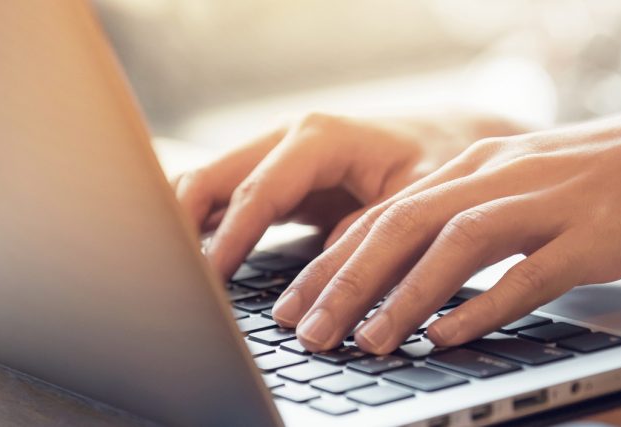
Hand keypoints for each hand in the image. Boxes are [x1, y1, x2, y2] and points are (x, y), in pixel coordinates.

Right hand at [171, 109, 524, 278]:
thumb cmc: (439, 167)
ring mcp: (276, 159)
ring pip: (207, 187)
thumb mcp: (415, 201)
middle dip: (182, 225)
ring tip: (168, 277)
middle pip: (211, 178)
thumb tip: (324, 282)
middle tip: (168, 278)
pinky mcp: (275, 184)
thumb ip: (369, 234)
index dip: (231, 237)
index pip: (257, 191)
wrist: (452, 144)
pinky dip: (203, 231)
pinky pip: (223, 203)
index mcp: (318, 138)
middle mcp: (287, 141)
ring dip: (184, 227)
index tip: (209, 279)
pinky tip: (190, 269)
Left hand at [277, 105, 620, 352]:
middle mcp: (501, 176)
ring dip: (403, 295)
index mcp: (478, 163)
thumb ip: (471, 216)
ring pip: (454, 245)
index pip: (386, 211)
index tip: (294, 304)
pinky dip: (481, 307)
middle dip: (346, 280)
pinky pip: (526, 274)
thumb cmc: (609, 180)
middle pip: (403, 224)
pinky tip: (447, 336)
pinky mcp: (591, 237)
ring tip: (367, 340)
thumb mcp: (525, 183)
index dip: (333, 260)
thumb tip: (413, 273)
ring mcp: (546, 203)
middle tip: (306, 330)